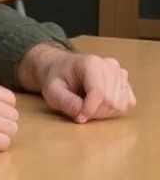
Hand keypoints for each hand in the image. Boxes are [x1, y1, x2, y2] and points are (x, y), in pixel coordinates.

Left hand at [17, 43, 135, 122]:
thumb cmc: (58, 78)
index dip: (89, 110)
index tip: (79, 116)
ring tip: (88, 103)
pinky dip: (114, 109)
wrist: (63, 68)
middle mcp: (109, 65)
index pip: (99, 93)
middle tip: (80, 108)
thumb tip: (81, 114)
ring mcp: (120, 73)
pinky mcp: (125, 82)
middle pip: (110, 101)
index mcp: (91, 63)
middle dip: (95, 112)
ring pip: (120, 105)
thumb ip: (65, 101)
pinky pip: (127, 103)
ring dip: (104, 112)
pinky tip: (100, 102)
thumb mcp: (53, 90)